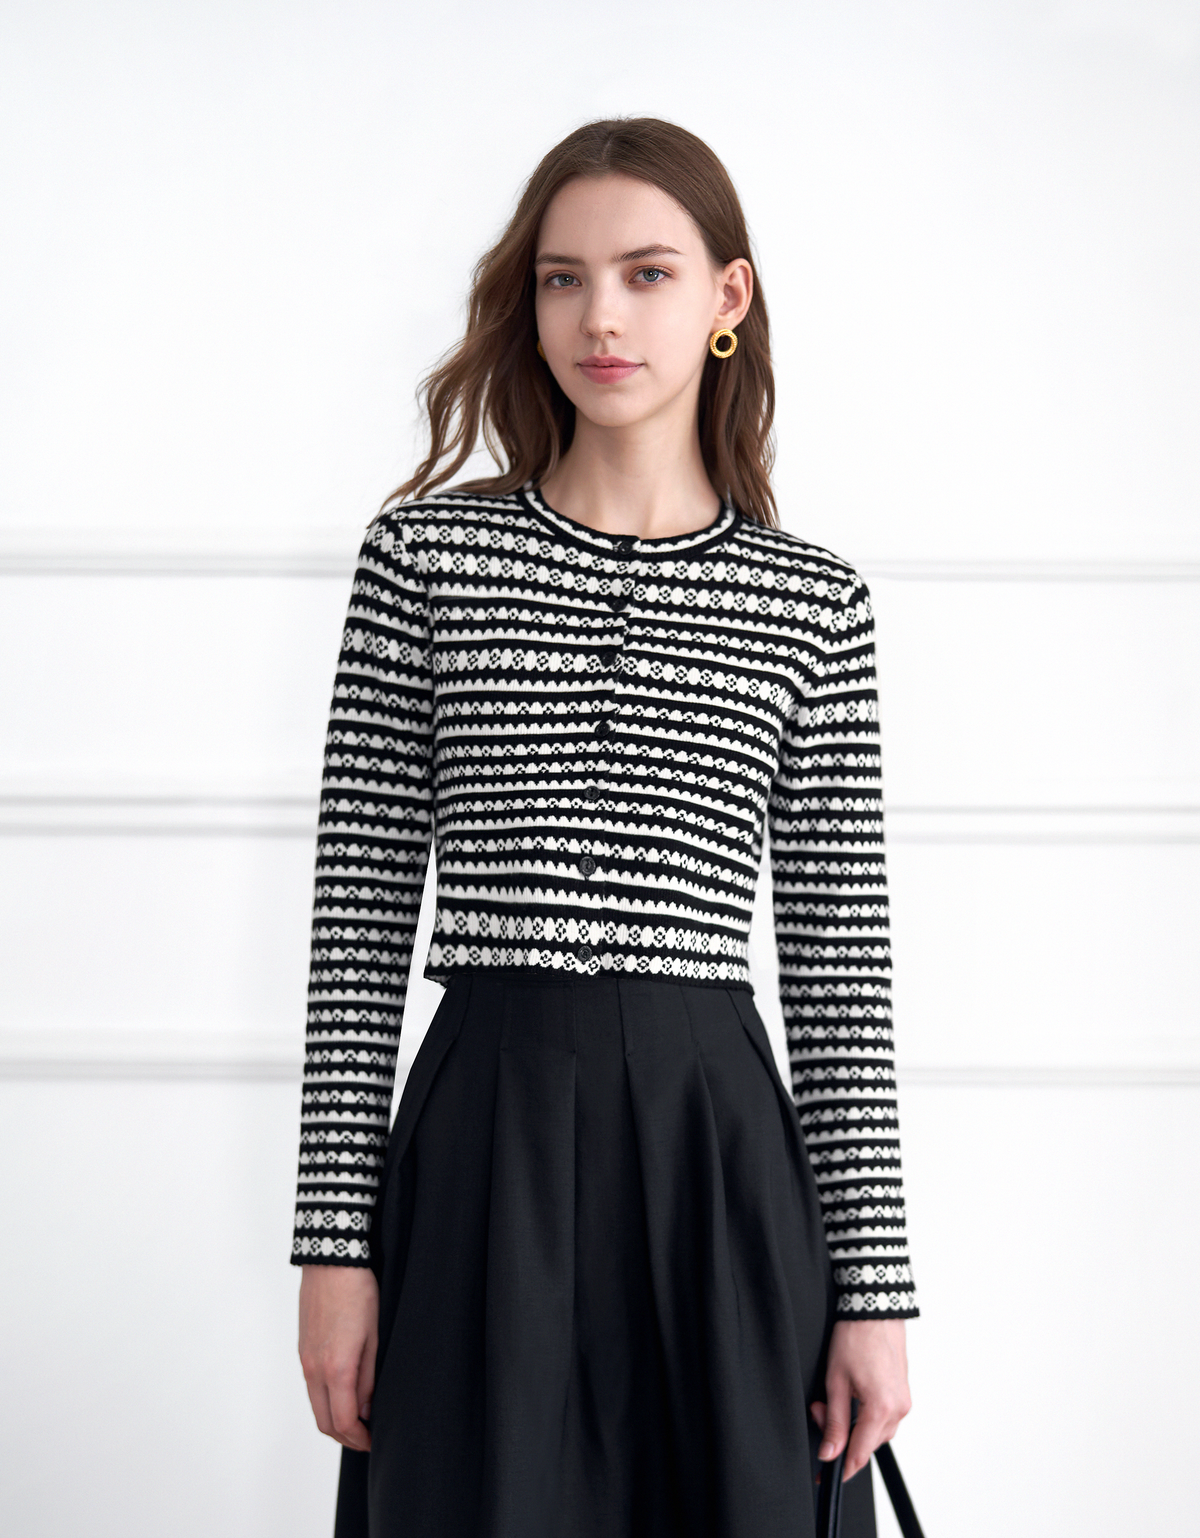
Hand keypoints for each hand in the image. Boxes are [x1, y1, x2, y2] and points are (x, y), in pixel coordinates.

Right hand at [298, 1265, 379, 1451]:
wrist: (331, 1261)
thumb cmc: (358, 1292)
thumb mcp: (374, 1335)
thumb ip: (368, 1377)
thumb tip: (366, 1409)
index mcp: (336, 1368)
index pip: (343, 1421)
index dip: (359, 1438)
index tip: (373, 1441)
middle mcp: (314, 1370)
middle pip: (324, 1422)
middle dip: (346, 1437)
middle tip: (367, 1438)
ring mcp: (305, 1360)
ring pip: (316, 1405)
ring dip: (335, 1420)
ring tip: (358, 1419)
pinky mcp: (302, 1350)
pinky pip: (311, 1387)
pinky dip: (326, 1401)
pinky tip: (344, 1394)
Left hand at [810, 1318, 910, 1481]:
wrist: (875, 1309)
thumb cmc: (855, 1337)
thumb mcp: (835, 1380)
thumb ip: (834, 1421)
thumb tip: (830, 1452)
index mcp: (881, 1408)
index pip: (861, 1452)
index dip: (842, 1467)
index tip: (828, 1477)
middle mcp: (899, 1408)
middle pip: (868, 1442)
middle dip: (842, 1435)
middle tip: (820, 1410)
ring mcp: (904, 1400)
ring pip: (877, 1430)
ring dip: (854, 1423)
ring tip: (832, 1399)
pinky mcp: (904, 1392)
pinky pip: (885, 1416)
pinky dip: (866, 1414)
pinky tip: (851, 1395)